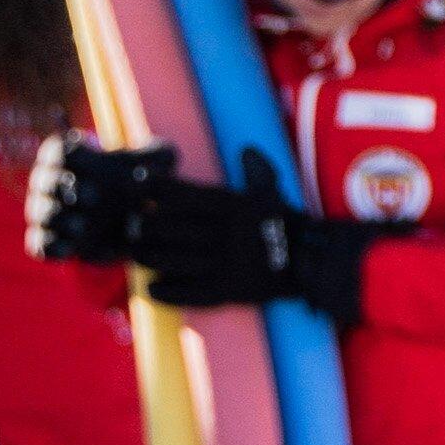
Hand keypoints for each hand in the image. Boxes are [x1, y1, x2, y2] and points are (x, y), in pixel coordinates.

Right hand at [31, 135, 165, 266]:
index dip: (77, 158)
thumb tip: (156, 164)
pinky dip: (54, 248)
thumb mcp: (157, 165)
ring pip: (42, 213)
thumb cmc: (139, 183)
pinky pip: (40, 245)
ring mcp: (44, 212)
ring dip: (62, 220)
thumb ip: (160, 157)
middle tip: (96, 198)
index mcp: (68, 156)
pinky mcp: (48, 241)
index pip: (59, 151)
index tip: (102, 165)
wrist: (134, 224)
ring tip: (84, 226)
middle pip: (46, 181)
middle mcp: (48, 181)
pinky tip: (74, 249)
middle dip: (68, 189)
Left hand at [98, 146, 380, 321]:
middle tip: (129, 227)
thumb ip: (258, 170)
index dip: (156, 189)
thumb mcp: (275, 193)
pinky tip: (152, 289)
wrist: (315, 261)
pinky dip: (170, 293)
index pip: (184, 194)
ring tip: (135, 254)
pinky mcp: (231, 290)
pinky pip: (193, 293)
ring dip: (149, 258)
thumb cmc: (289, 223)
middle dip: (145, 226)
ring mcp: (227, 263)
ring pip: (175, 260)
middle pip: (170, 228)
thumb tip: (247, 150)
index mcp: (233, 206)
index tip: (137, 185)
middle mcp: (225, 233)